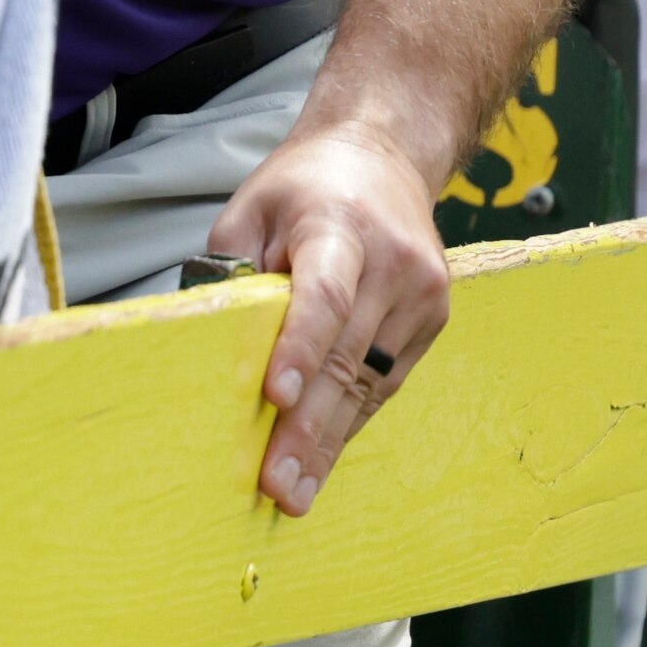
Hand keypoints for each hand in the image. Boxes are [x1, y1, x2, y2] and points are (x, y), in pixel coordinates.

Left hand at [210, 121, 453, 514]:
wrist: (383, 156)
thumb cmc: (304, 187)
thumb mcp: (250, 208)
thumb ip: (234, 272)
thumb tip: (213, 348)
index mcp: (340, 227)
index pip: (322, 295)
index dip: (299, 348)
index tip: (276, 398)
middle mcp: (393, 264)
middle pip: (345, 355)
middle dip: (307, 426)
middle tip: (276, 483)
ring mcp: (421, 295)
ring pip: (369, 381)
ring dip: (329, 442)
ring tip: (296, 491)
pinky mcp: (433, 320)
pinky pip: (385, 381)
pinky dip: (350, 421)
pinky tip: (322, 458)